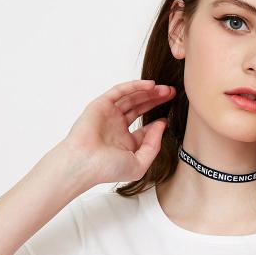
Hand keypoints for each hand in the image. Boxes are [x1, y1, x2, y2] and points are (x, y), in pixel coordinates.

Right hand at [56, 78, 175, 187]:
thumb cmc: (107, 169)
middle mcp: (116, 127)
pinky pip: (120, 91)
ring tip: (166, 89)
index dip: (157, 123)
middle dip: (156, 100)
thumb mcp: (139, 163)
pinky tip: (151, 85)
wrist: (84, 163)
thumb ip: (153, 146)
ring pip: (132, 98)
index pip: (144, 128)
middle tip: (171, 94)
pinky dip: (135, 86)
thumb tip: (161, 125)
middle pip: (140, 108)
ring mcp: (109, 115)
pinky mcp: (101, 104)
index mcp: (124, 142)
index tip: (167, 118)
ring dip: (149, 92)